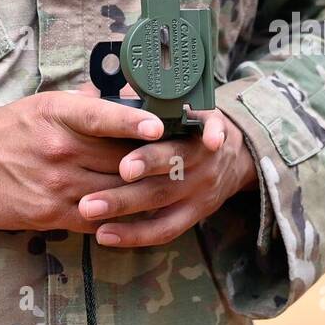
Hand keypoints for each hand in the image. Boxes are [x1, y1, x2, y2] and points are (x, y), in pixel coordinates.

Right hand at [0, 92, 165, 232]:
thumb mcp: (38, 106)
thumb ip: (80, 105)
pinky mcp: (48, 213)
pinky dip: (119, 217)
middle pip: (118, 156)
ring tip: (174, 187)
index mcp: (56, 114)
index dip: (133, 120)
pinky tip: (139, 215)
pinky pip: (95, 218)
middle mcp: (58, 148)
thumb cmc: (0, 130)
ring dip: (143, 192)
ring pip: (113, 191)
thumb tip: (116, 95)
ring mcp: (54, 183)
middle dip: (154, 160)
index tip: (159, 123)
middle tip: (188, 157)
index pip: (101, 115)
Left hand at [74, 85, 257, 248]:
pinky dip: (135, 235)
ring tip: (89, 210)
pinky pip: (165, 229)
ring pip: (161, 202)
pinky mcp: (194, 214)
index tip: (129, 156)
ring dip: (123, 207)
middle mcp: (200, 158)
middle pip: (167, 168)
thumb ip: (145, 97)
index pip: (178, 135)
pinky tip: (104, 235)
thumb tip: (98, 89)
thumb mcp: (180, 102)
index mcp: (196, 125)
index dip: (154, 149)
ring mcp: (199, 189)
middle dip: (133, 179)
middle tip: (96, 190)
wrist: (235, 156)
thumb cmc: (191, 123)